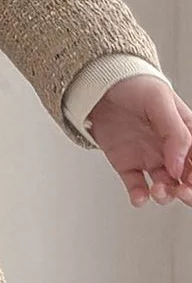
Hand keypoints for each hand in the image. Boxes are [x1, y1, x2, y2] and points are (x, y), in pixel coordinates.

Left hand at [86, 75, 191, 206]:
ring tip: (157, 190)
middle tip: (181, 191)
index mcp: (186, 133)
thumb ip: (174, 131)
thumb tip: (179, 165)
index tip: (189, 179)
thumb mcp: (159, 100)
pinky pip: (136, 186)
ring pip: (165, 187)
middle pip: (187, 180)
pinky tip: (139, 197)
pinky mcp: (127, 164)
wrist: (100, 84)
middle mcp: (170, 149)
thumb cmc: (134, 85)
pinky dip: (139, 196)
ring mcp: (149, 158)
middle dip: (187, 191)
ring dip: (165, 195)